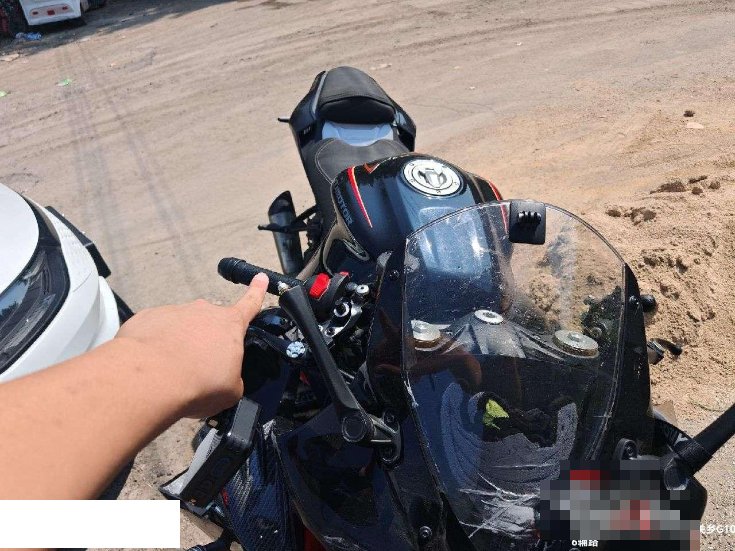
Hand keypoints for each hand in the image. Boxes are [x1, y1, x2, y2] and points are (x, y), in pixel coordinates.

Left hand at [115, 273, 268, 417]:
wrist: (150, 379)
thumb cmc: (198, 383)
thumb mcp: (231, 390)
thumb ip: (233, 378)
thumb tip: (225, 378)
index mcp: (230, 325)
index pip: (250, 304)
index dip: (257, 292)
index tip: (260, 277)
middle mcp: (203, 311)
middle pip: (210, 322)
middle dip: (207, 340)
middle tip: (198, 366)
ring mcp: (174, 311)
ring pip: (181, 327)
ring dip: (180, 343)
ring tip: (172, 370)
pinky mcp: (147, 317)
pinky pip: (156, 330)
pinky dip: (156, 345)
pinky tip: (153, 364)